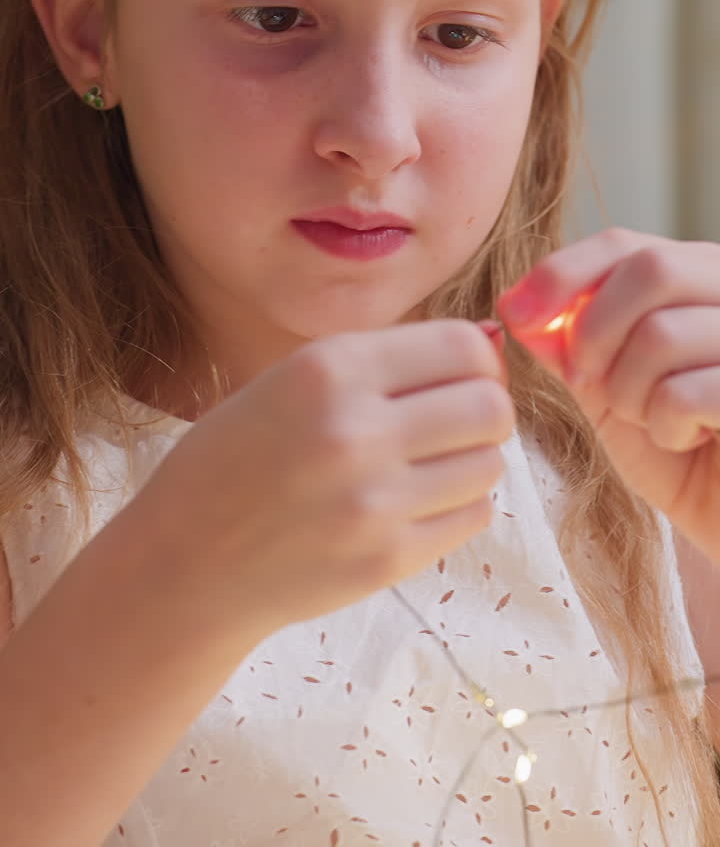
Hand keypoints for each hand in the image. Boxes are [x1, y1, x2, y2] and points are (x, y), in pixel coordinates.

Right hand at [147, 319, 513, 643]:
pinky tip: (416, 502)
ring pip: (488, 463)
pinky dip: (458, 504)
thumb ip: (385, 361)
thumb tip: (492, 342)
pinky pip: (473, 516)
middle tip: (458, 421)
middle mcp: (356, 430)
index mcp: (328, 369)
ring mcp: (375, 501)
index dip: (478, 359)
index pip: (463, 347)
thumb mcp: (292, 379)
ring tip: (429, 464)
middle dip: (486, 408)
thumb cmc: (237, 458)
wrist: (185, 562)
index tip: (466, 373)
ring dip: (471, 459)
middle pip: (490, 407)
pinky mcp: (387, 559)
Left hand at [496, 228, 719, 563]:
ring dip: (629, 392)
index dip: (560, 274)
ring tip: (649, 420)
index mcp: (698, 278)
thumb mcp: (609, 391)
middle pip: (649, 270)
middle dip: (593, 330)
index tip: (515, 313)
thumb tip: (514, 307)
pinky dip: (666, 426)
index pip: (623, 245)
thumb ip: (569, 345)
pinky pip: (687, 392)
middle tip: (585, 382)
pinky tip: (685, 440)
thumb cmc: (678, 453)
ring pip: (663, 333)